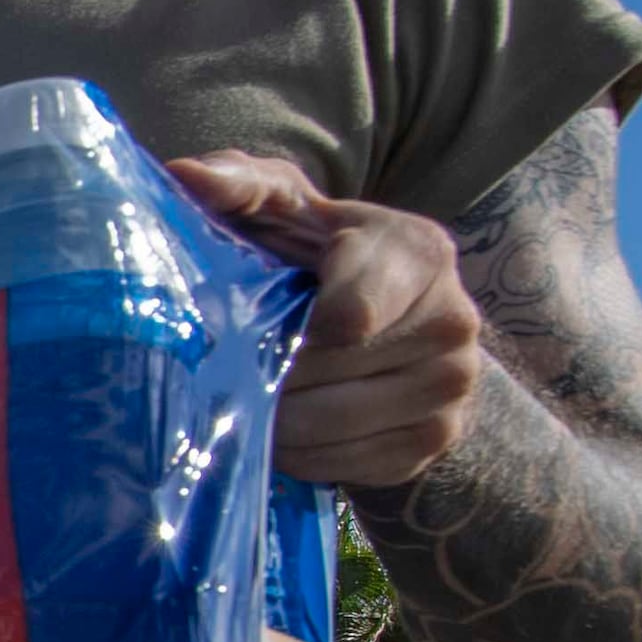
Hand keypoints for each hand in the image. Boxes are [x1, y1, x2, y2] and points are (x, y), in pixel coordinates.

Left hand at [165, 148, 493, 486]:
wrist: (372, 315)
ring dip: (278, 422)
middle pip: (334, 374)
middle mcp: (455, 319)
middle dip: (270, 375)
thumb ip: (236, 184)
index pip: (349, 317)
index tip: (253, 323)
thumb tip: (186, 175)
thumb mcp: (275, 203)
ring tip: (251, 399)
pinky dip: (303, 455)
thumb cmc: (307, 250)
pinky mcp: (437, 440)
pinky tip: (286, 428)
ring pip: (337, 426)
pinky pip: (350, 465)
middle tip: (231, 370)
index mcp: (419, 251)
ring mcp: (454, 385)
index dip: (286, 331)